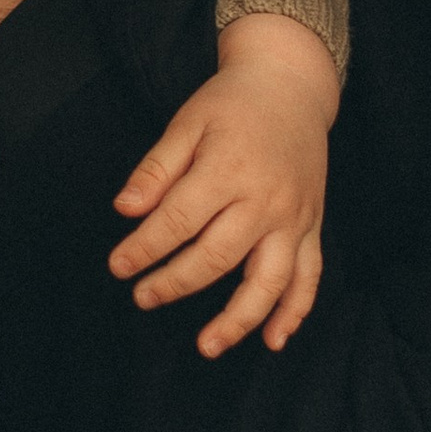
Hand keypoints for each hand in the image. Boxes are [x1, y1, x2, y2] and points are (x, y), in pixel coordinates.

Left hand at [109, 11, 337, 357]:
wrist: (291, 85)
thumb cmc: (232, 103)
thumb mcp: (187, 122)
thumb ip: (156, 169)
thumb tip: (124, 210)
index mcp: (230, 170)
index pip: (179, 221)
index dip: (145, 248)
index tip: (118, 266)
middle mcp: (266, 200)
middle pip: (217, 257)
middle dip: (175, 283)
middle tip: (142, 297)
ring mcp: (294, 217)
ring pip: (269, 281)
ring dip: (239, 320)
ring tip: (206, 345)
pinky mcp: (312, 225)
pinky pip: (309, 277)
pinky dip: (294, 312)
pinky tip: (273, 340)